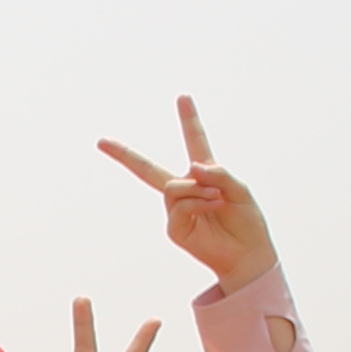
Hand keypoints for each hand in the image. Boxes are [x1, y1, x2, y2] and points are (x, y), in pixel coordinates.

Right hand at [96, 95, 273, 290]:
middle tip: (102, 141)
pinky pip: (179, 204)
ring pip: (173, 186)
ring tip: (218, 198)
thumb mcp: (240, 190)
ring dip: (198, 188)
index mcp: (204, 174)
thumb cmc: (247, 222)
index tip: (183, 97)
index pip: (194, 141)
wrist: (248, 254)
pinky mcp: (174, 227)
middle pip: (148, 169)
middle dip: (124, 155)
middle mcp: (186, 189)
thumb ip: (218, 173)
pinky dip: (199, 201)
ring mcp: (177, 209)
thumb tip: (192, 167)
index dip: (189, 119)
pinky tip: (213, 207)